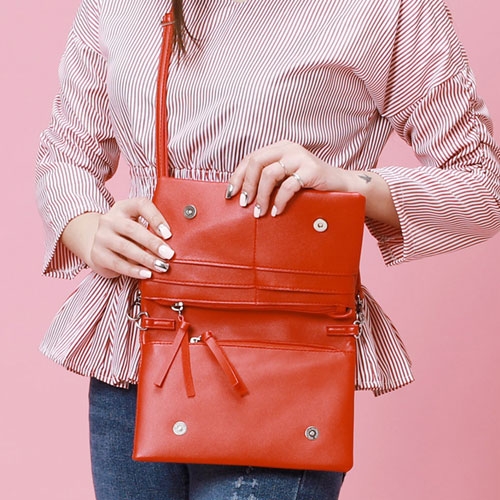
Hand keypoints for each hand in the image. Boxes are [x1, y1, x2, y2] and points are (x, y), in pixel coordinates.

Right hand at [61, 198, 173, 278]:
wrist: (97, 244)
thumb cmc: (125, 234)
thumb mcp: (136, 224)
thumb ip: (151, 229)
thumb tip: (172, 244)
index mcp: (123, 208)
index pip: (141, 205)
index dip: (156, 218)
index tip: (168, 234)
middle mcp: (110, 220)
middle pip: (132, 229)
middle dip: (153, 243)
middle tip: (168, 254)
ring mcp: (101, 237)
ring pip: (125, 247)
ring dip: (146, 259)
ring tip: (161, 266)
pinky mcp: (97, 254)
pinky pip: (118, 264)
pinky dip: (134, 270)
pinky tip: (147, 274)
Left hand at [227, 140, 399, 227]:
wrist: (343, 187)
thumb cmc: (311, 187)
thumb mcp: (287, 180)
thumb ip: (269, 181)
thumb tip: (242, 196)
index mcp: (279, 149)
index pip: (250, 159)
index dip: (238, 176)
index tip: (230, 194)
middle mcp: (288, 149)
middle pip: (256, 163)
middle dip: (247, 186)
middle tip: (244, 204)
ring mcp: (300, 158)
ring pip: (269, 174)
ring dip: (260, 196)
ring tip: (260, 212)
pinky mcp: (312, 170)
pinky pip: (288, 185)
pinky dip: (279, 200)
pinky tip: (276, 211)